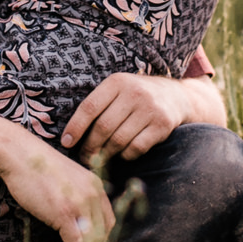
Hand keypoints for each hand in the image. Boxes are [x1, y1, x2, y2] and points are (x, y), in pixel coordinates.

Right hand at [0, 132, 114, 241]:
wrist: (19, 154)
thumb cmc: (35, 166)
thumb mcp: (67, 178)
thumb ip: (78, 195)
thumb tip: (78, 223)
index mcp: (95, 186)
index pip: (108, 221)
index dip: (97, 238)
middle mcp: (93, 194)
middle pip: (103, 234)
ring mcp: (80, 203)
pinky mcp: (64, 212)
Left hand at [61, 73, 203, 161]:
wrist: (176, 96)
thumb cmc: (136, 96)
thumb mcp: (118, 90)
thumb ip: (98, 105)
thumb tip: (70, 135)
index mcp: (117, 82)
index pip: (89, 107)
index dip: (75, 127)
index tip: (66, 142)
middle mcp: (134, 93)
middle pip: (103, 127)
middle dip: (89, 146)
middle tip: (83, 157)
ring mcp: (150, 109)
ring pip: (118, 140)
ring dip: (105, 154)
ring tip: (99, 159)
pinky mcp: (162, 125)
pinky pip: (136, 148)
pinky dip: (125, 156)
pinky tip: (122, 155)